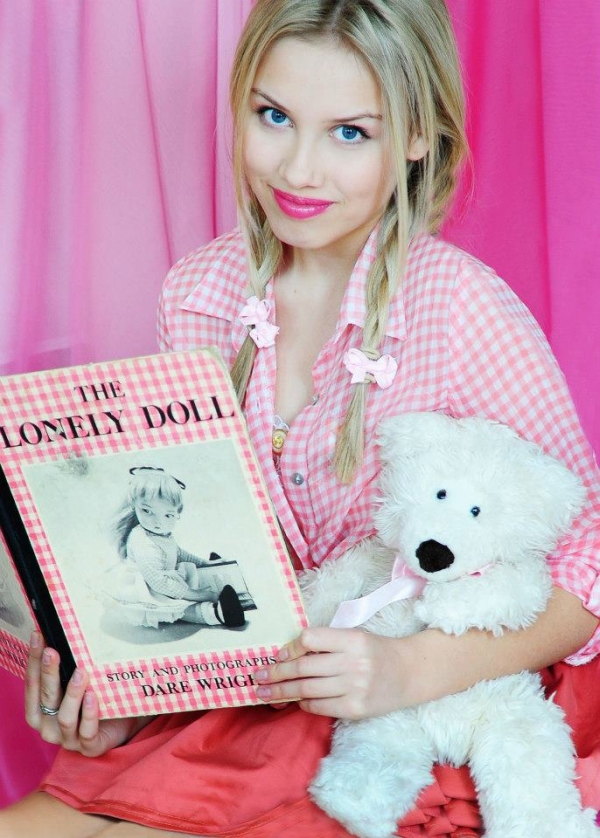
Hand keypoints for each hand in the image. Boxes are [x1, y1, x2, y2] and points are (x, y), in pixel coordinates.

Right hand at [25, 632, 149, 755]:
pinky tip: (93, 697)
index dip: (33, 662)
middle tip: (53, 652)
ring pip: (65, 718)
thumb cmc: (95, 698)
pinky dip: (90, 715)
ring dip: (72, 694)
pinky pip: (87, 733)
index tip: (38, 637)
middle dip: (48, 674)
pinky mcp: (90, 748)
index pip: (32, 685)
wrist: (123, 721)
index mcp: (41, 711)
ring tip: (81, 673)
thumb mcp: (78, 682)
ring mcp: (69, 739)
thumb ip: (68, 667)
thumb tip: (64, 634)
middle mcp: (50, 727)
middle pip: (46, 700)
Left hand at [254, 626, 408, 719]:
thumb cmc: (376, 651)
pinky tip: (296, 700)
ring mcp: (355, 688)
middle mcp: (353, 663)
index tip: (278, 655)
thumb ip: (327, 643)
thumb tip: (288, 654)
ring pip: (307, 690)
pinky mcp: (355, 709)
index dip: (290, 648)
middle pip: (304, 668)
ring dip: (282, 692)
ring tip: (265, 693)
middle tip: (257, 677)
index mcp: (352, 639)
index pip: (309, 639)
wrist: (409, 673)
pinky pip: (320, 707)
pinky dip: (304, 703)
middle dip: (276, 673)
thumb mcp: (354, 637)